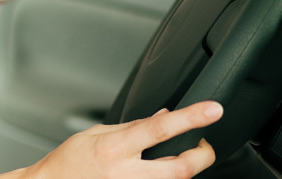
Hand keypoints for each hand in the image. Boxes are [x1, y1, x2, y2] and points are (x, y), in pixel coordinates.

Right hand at [20, 102, 222, 178]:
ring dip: (183, 168)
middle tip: (204, 143)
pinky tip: (157, 169)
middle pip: (181, 168)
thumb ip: (133, 127)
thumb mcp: (96, 134)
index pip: (160, 129)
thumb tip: (163, 117)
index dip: (190, 118)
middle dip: (202, 154)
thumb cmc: (70, 162)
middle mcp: (127, 174)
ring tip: (177, 156)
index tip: (212, 109)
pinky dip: (166, 177)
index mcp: (114, 148)